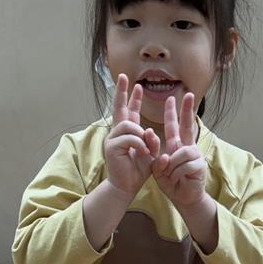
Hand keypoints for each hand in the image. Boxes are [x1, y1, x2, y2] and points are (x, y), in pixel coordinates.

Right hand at [104, 74, 159, 198]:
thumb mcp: (150, 153)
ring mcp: (112, 139)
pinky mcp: (111, 147)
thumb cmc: (138, 171)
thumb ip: (151, 141)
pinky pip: (129, 138)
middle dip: (121, 92)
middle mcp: (117, 133)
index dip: (133, 98)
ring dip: (140, 134)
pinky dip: (138, 144)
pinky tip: (142, 152)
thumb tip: (148, 130)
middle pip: (119, 108)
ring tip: (145, 148)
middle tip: (123, 77)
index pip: (130, 111)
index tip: (135, 85)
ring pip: (128, 124)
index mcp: (127, 133)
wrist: (127, 186)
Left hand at [151, 93, 206, 207]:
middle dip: (187, 109)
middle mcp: (188, 147)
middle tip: (190, 93)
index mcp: (177, 146)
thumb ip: (159, 161)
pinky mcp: (199, 165)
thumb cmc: (172, 183)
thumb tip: (166, 155)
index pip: (175, 127)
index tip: (172, 98)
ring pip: (179, 153)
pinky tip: (178, 180)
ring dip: (171, 167)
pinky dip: (176, 174)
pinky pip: (183, 165)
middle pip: (187, 125)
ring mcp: (195, 155)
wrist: (184, 198)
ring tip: (172, 176)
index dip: (173, 113)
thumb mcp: (160, 170)